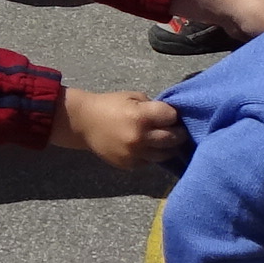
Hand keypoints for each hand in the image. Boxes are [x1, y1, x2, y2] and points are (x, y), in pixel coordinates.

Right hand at [55, 86, 186, 169]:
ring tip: (168, 141)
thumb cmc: (110, 105)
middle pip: (173, 138)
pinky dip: (152, 155)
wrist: (84, 123)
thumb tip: (171, 117)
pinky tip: (149, 147)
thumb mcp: (133, 97)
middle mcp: (140, 137)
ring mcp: (134, 154)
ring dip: (169, 148)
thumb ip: (153, 106)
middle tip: (179, 130)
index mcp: (141, 116)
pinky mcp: (129, 165)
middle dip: (178, 133)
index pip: (172, 117)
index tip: (171, 115)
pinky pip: (150, 162)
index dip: (173, 115)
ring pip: (165, 155)